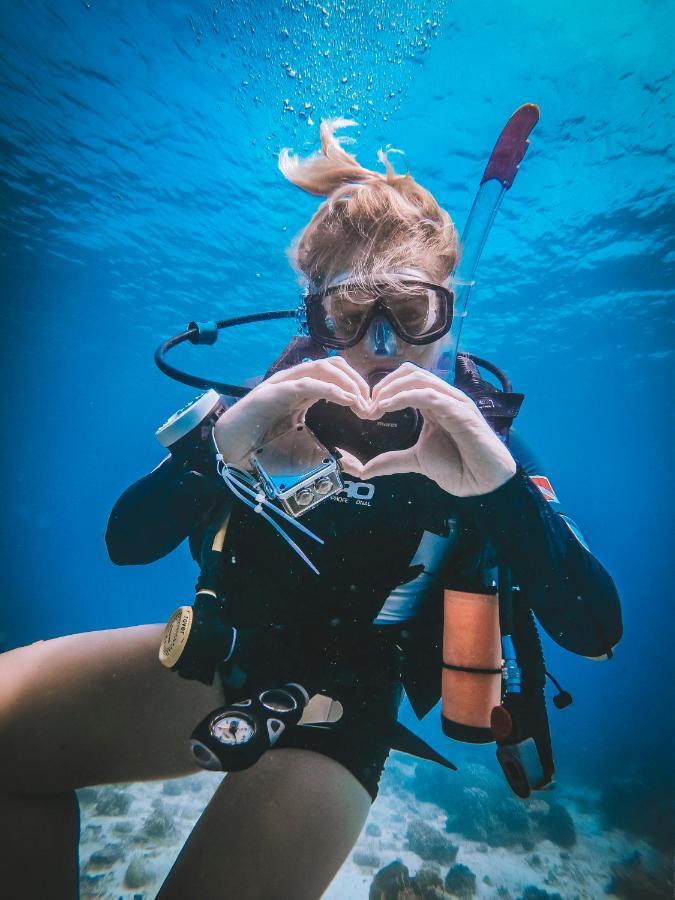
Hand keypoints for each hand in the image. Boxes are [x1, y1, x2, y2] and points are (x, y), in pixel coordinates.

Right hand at [213, 357, 370, 468]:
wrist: (228, 449)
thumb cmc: (260, 447)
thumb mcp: (300, 445)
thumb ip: (323, 448)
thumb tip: (353, 466)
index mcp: (303, 391)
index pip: (336, 375)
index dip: (357, 386)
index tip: (372, 408)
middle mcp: (294, 382)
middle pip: (334, 366)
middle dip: (358, 382)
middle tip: (371, 405)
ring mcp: (283, 384)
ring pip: (323, 368)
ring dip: (348, 383)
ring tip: (362, 402)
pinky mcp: (273, 392)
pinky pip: (307, 383)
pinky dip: (331, 389)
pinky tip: (347, 400)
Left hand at [338, 363, 516, 496]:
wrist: (483, 482)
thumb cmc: (458, 467)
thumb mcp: (415, 461)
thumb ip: (391, 461)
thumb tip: (363, 470)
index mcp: (433, 403)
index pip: (405, 379)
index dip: (382, 389)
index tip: (365, 409)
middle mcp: (443, 397)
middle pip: (410, 372)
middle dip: (384, 385)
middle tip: (367, 406)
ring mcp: (453, 401)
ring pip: (419, 378)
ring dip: (391, 389)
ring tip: (375, 407)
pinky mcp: (460, 411)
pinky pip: (430, 394)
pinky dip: (405, 397)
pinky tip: (387, 406)